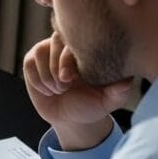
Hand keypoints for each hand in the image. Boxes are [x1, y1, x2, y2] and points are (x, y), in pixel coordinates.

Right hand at [22, 32, 131, 149]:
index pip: (73, 39)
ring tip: (58, 90)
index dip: (67, 59)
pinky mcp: (32, 60)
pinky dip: (37, 81)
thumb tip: (128, 80)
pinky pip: (29, 64)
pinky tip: (47, 90)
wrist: (70, 118)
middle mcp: (66, 44)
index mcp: (86, 48)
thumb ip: (119, 91)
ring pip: (40, 53)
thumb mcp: (108, 101)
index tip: (69, 79)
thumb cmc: (91, 105)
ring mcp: (48, 50)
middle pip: (54, 42)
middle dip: (55, 67)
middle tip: (63, 87)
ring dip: (46, 77)